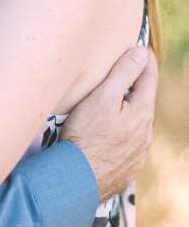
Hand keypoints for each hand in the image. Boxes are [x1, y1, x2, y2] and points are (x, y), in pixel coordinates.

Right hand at [61, 46, 156, 201]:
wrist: (77, 180)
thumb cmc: (86, 136)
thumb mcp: (102, 98)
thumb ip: (123, 74)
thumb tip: (140, 53)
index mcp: (142, 114)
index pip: (149, 79)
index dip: (144, 59)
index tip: (141, 46)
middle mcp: (145, 135)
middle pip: (142, 102)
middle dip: (134, 87)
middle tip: (122, 72)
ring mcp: (137, 154)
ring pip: (135, 125)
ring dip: (126, 112)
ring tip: (110, 105)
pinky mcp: (126, 169)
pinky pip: (126, 144)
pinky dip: (119, 134)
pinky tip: (105, 135)